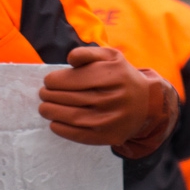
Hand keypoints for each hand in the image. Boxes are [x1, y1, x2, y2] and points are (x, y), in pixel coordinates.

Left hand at [39, 46, 177, 156]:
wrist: (146, 104)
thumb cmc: (122, 77)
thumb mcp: (111, 57)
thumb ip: (88, 53)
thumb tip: (70, 59)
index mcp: (113, 76)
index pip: (77, 79)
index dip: (56, 80)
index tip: (48, 81)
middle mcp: (113, 98)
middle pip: (73, 98)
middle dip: (51, 95)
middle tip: (43, 94)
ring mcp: (111, 119)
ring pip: (74, 117)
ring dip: (52, 112)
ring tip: (44, 108)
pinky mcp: (109, 136)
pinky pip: (80, 135)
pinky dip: (62, 130)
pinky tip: (54, 123)